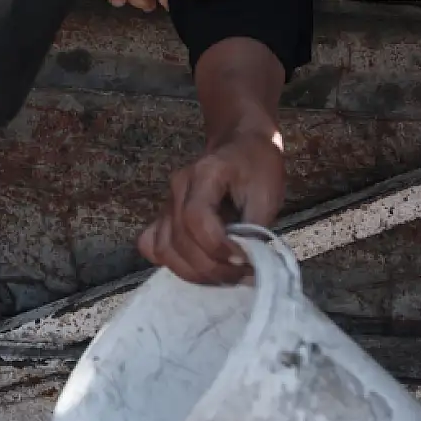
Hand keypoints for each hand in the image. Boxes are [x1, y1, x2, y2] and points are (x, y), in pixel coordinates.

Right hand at [139, 131, 285, 283]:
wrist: (242, 146)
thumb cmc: (258, 168)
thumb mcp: (268, 193)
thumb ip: (254, 228)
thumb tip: (245, 261)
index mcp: (204, 174)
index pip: (195, 218)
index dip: (217, 247)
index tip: (244, 260)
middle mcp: (178, 188)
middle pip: (178, 240)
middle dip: (212, 267)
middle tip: (242, 273)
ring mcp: (167, 203)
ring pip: (163, 249)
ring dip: (195, 272)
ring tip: (225, 274)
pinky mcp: (164, 217)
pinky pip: (153, 245)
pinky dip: (173, 263)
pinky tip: (199, 266)